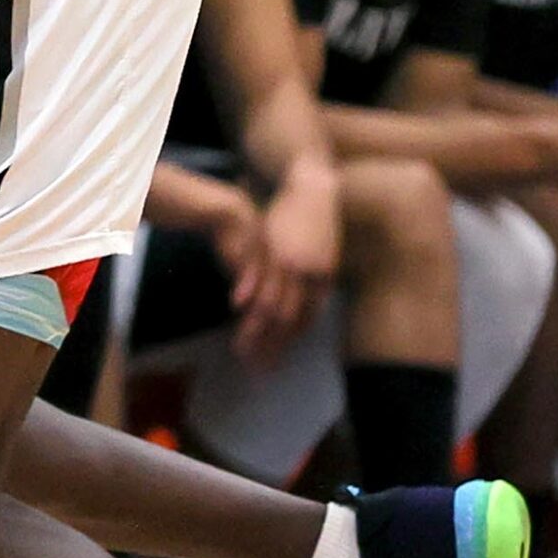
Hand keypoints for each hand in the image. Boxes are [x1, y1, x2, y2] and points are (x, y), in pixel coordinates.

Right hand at [234, 172, 338, 365]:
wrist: (307, 189)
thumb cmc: (303, 220)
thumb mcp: (312, 253)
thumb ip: (306, 278)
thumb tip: (296, 297)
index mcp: (321, 280)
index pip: (305, 320)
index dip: (288, 342)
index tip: (274, 359)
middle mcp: (310, 277)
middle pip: (290, 320)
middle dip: (272, 347)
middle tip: (258, 369)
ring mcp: (292, 265)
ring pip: (273, 305)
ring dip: (255, 329)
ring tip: (240, 348)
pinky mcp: (275, 249)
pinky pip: (260, 276)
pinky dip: (249, 292)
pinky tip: (237, 306)